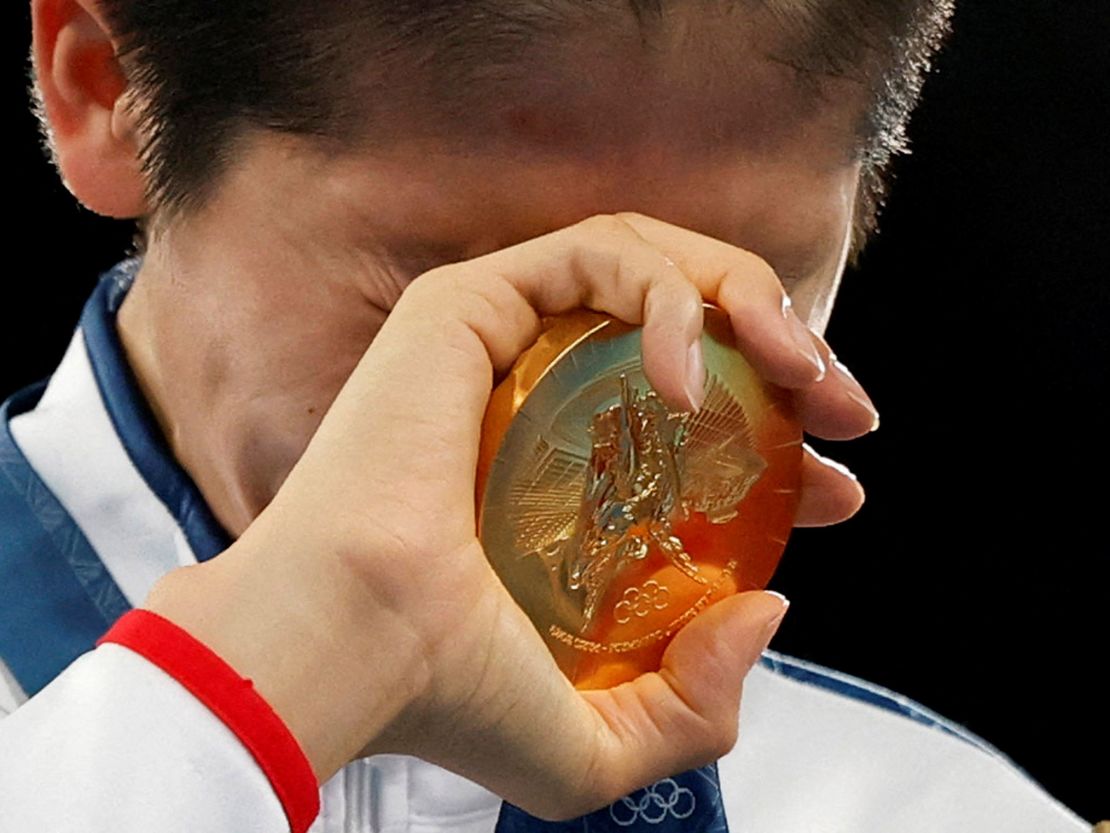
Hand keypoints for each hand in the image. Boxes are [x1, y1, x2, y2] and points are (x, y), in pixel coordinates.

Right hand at [144, 211, 875, 819]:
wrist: (358, 651)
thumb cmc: (447, 698)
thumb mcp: (599, 743)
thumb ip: (695, 705)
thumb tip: (762, 611)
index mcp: (553, 475)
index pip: (688, 426)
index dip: (778, 441)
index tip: (833, 484)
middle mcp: (528, 396)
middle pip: (685, 329)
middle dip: (785, 351)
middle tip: (845, 411)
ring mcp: (500, 345)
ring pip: (651, 269)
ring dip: (747, 300)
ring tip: (802, 371)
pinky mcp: (471, 303)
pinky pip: (596, 258)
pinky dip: (669, 293)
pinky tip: (693, 375)